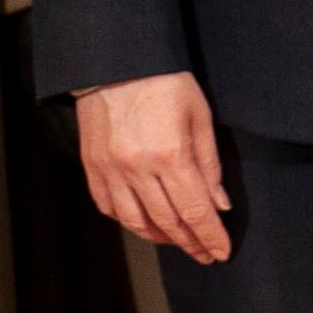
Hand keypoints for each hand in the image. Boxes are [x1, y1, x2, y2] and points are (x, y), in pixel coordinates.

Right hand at [78, 72, 232, 262]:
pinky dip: (128, 221)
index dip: (210, 236)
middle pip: (168, 222)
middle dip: (190, 243)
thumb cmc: (164, 80)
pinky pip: (108, 207)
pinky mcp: (92, 166)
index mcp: (170, 154)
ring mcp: (110, 169)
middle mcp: (138, 168)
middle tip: (204, 253)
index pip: (195, 211)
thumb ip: (209, 163)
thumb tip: (219, 204)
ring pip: (135, 222)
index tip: (221, 253)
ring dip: (160, 238)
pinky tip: (143, 222)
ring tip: (178, 241)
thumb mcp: (199, 114)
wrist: (117, 59)